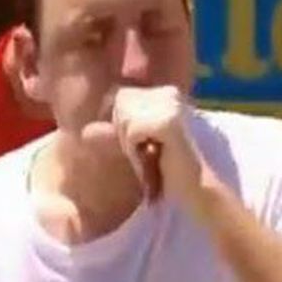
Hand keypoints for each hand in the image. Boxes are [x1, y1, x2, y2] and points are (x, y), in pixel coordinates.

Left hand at [111, 85, 205, 205]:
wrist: (196, 188)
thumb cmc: (166, 168)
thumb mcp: (137, 146)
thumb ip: (114, 133)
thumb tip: (85, 132)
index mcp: (165, 92)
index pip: (120, 97)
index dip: (123, 125)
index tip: (147, 144)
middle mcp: (169, 93)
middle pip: (119, 104)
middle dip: (126, 132)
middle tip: (150, 151)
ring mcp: (170, 104)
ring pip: (122, 117)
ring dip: (130, 142)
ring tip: (153, 154)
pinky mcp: (167, 121)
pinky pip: (130, 131)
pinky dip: (136, 149)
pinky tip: (154, 157)